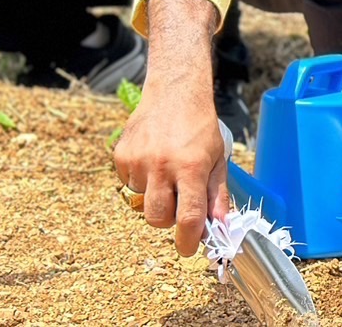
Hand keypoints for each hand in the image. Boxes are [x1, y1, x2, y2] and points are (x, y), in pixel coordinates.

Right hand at [113, 68, 228, 256]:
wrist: (175, 92)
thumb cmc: (200, 126)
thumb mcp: (217, 159)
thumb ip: (217, 195)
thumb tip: (220, 227)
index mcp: (191, 167)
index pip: (189, 217)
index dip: (189, 240)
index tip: (189, 248)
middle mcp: (162, 165)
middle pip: (158, 218)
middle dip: (169, 219)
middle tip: (179, 202)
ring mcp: (139, 161)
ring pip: (141, 202)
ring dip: (155, 196)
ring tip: (167, 171)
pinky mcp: (121, 156)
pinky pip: (129, 184)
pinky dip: (141, 180)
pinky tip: (153, 160)